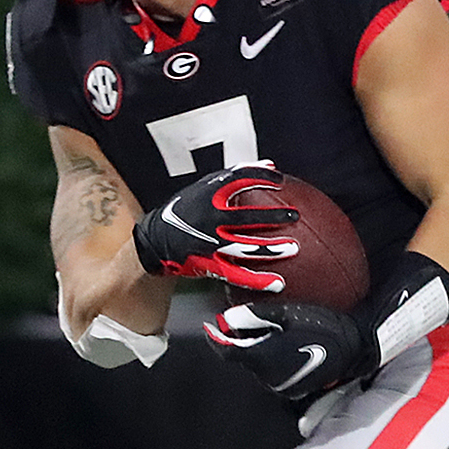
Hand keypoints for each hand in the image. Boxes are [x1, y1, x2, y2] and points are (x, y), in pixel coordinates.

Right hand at [132, 162, 297, 293]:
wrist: (155, 240)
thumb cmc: (186, 211)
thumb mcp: (205, 188)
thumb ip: (236, 177)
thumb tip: (271, 166)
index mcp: (207, 195)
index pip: (237, 181)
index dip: (260, 178)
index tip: (279, 179)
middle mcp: (209, 218)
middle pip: (246, 217)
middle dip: (273, 217)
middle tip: (294, 215)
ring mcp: (210, 243)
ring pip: (245, 247)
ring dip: (271, 249)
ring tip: (293, 248)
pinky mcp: (211, 265)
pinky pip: (238, 274)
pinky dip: (259, 280)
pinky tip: (278, 283)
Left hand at [205, 300, 375, 400]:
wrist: (354, 347)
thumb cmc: (324, 327)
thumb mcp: (288, 313)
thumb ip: (255, 316)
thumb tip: (227, 318)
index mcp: (265, 357)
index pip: (228, 352)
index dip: (216, 338)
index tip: (211, 326)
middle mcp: (269, 377)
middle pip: (241, 359)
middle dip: (239, 341)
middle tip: (245, 322)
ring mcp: (281, 386)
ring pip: (256, 367)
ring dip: (255, 351)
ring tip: (268, 333)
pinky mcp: (292, 390)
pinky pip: (271, 374)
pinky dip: (270, 360)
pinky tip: (281, 346)